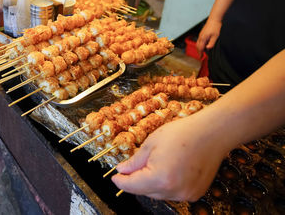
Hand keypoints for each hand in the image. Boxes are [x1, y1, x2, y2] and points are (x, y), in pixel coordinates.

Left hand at [112, 115, 228, 200]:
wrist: (212, 133)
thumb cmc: (183, 133)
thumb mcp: (151, 143)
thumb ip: (135, 161)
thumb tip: (123, 170)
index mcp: (160, 178)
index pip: (132, 186)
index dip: (121, 181)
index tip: (115, 177)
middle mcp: (173, 191)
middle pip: (145, 191)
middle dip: (135, 181)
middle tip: (130, 168)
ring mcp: (186, 194)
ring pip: (158, 193)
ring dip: (151, 183)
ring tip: (154, 164)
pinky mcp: (194, 193)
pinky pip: (173, 193)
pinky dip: (166, 185)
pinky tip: (168, 170)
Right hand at [196, 19, 221, 56]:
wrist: (214, 19)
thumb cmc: (215, 27)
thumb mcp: (215, 36)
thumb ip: (211, 43)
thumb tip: (207, 49)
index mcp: (203, 38)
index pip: (200, 48)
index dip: (200, 53)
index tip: (201, 57)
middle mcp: (200, 37)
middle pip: (197, 46)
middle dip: (198, 51)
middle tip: (200, 56)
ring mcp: (200, 34)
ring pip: (197, 43)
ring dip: (199, 48)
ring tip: (202, 51)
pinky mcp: (202, 33)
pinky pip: (199, 40)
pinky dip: (200, 44)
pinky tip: (203, 44)